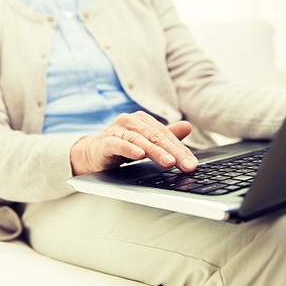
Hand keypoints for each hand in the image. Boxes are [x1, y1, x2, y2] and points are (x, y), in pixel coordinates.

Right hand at [70, 111, 197, 175]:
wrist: (93, 151)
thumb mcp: (146, 141)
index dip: (181, 149)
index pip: (166, 135)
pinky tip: (139, 155)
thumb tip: (188, 126)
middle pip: (156, 137)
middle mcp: (131, 121)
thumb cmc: (122, 145)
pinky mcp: (105, 142)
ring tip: (169, 162)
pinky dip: (129, 149)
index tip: (192, 163)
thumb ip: (166, 136)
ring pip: (140, 141)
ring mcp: (117, 130)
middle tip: (188, 165)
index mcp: (143, 120)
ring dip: (155, 152)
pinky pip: (118, 145)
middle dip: (174, 152)